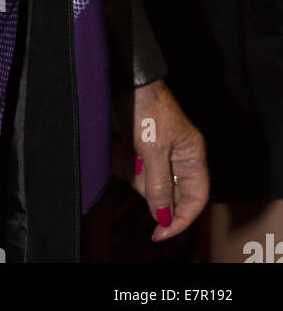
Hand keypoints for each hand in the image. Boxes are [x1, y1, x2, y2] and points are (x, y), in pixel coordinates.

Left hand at [111, 78, 207, 240]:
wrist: (124, 78)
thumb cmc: (146, 108)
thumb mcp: (152, 149)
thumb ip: (159, 185)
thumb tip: (163, 217)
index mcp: (192, 156)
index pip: (195, 198)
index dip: (180, 219)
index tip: (158, 232)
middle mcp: (178, 156)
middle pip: (167, 192)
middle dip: (146, 186)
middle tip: (134, 166)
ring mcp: (158, 150)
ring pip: (146, 181)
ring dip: (130, 171)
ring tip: (122, 149)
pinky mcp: (139, 145)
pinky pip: (132, 167)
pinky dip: (122, 162)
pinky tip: (116, 146)